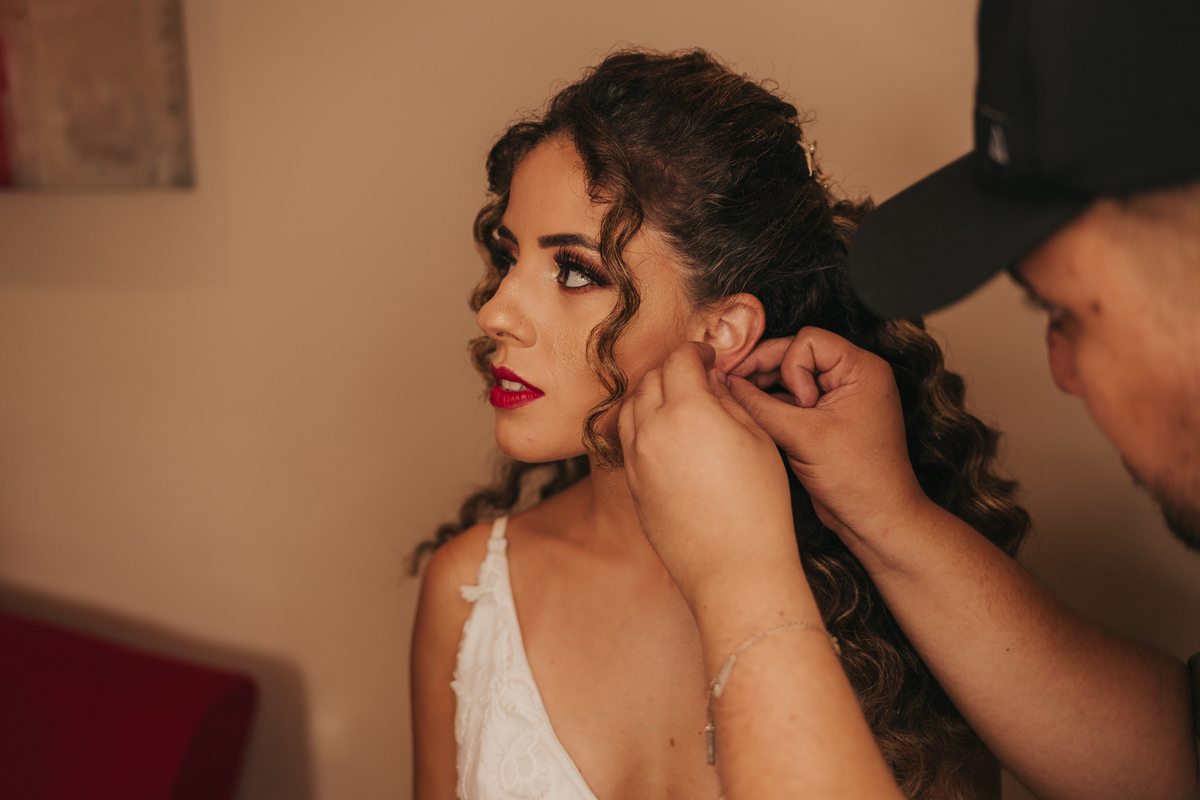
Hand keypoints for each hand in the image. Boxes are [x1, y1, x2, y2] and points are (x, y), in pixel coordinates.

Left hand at [618, 342, 800, 606]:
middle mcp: (652, 429)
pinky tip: (667, 434)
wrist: (732, 568)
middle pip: (651, 378)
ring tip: (678, 403)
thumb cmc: (758, 505)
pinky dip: (642, 424)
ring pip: (631, 406)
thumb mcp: (757, 439)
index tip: (709, 357)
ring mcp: (636, 458)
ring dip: (652, 394)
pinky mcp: (632, 484)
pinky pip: (627, 438)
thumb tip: (711, 380)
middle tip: (697, 376)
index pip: (680, 359)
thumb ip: (729, 400)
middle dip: (673, 369)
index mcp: (687, 410)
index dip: (697, 351)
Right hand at [728, 327, 929, 544]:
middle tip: (737, 388)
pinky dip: (774, 407)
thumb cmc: (857, 479)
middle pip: (795, 355)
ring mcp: (839, 398)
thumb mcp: (803, 437)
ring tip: (745, 406)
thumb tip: (726, 383)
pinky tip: (756, 418)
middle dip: (767, 372)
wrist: (877, 519)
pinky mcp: (826, 418)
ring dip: (767, 390)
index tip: (801, 405)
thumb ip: (759, 406)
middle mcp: (852, 377)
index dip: (790, 367)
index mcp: (861, 369)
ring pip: (789, 378)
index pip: (808, 340)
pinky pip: (793, 400)